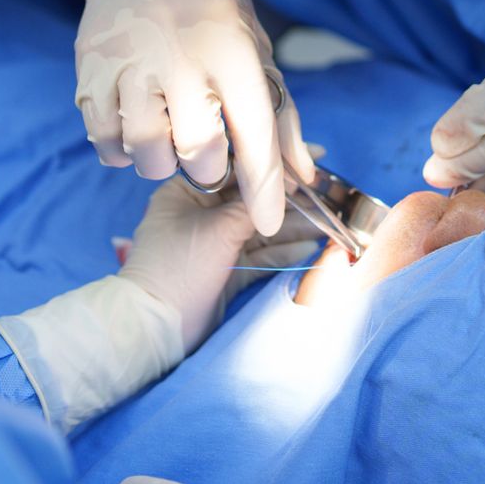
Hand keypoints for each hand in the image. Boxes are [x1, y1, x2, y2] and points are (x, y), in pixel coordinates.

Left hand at [0, 179, 318, 431]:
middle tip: (327, 192)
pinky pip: (260, 255)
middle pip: (253, 197)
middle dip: (291, 196)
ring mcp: (215, 243)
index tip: (311, 156)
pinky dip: (284, 251)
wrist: (156, 327)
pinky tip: (311, 247)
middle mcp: (201, 213)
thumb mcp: (219, 228)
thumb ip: (255, 203)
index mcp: (188, 192)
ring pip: (261, 227)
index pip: (238, 167)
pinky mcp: (226, 271)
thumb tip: (288, 179)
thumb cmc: (179, 267)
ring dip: (294, 225)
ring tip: (329, 221)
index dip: (274, 161)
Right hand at [73, 0, 316, 233]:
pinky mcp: (91, 68)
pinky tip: (134, 132)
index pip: (255, 133)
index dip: (264, 187)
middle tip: (209, 153)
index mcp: (232, 51)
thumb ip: (281, 117)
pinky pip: (103, 138)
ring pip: (146, 151)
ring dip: (161, 162)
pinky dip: (120, 151)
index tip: (267, 221)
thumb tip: (301, 180)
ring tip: (169, 139)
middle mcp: (181, 57)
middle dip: (210, 169)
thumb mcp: (256, 50)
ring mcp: (130, 63)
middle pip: (199, 152)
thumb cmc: (212, 12)